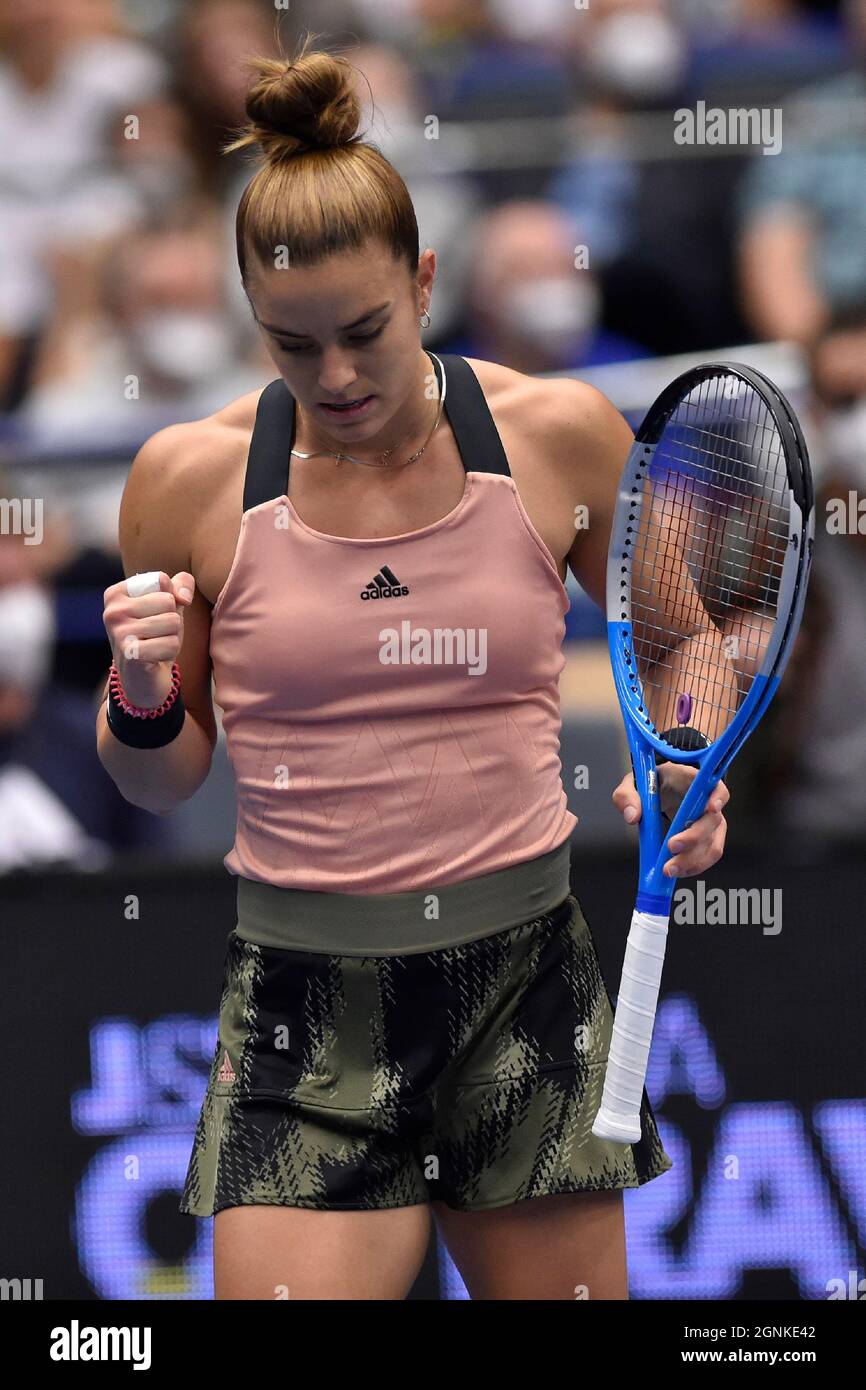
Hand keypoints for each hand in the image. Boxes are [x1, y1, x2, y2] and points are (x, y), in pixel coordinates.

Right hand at [102, 570, 194, 707]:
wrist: (143, 678)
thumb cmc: (156, 636)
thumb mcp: (169, 605)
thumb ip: (181, 584)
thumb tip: (184, 597)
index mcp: (116, 593)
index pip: (161, 580)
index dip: (170, 599)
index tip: (155, 615)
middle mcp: (113, 610)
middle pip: (168, 601)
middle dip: (172, 621)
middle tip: (156, 635)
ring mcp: (119, 632)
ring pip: (173, 622)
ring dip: (172, 638)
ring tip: (156, 645)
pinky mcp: (130, 653)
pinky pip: (171, 643)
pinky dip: (170, 653)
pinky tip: (155, 658)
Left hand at [612, 764, 728, 877]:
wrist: (660, 792)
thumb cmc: (651, 785)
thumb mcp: (633, 784)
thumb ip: (627, 796)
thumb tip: (632, 817)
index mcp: (693, 782)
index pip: (715, 787)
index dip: (718, 798)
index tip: (711, 808)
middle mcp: (708, 803)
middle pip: (712, 822)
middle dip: (693, 837)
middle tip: (671, 847)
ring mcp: (711, 823)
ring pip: (712, 844)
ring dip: (694, 860)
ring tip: (669, 869)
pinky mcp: (707, 839)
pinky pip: (707, 856)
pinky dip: (693, 866)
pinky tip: (677, 871)